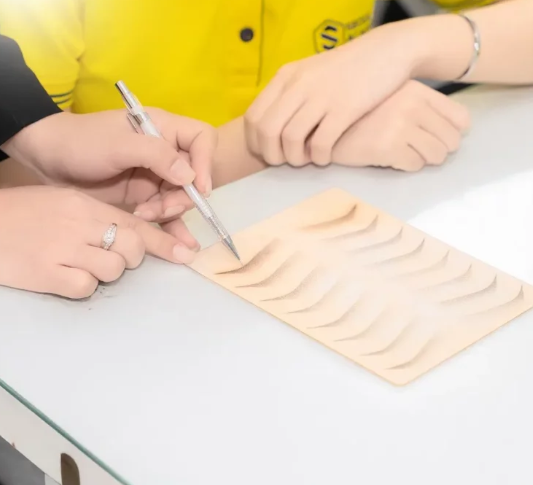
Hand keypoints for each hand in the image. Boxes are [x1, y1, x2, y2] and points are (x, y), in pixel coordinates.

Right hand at [0, 186, 198, 298]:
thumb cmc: (22, 215)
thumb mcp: (62, 202)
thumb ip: (96, 216)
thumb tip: (130, 234)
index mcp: (85, 205)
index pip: (136, 223)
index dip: (164, 241)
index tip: (186, 253)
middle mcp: (79, 224)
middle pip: (133, 247)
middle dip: (132, 258)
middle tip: (114, 258)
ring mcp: (64, 249)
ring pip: (114, 269)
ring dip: (105, 272)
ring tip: (80, 265)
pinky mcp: (47, 274)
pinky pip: (86, 287)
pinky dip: (81, 286)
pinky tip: (65, 277)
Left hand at [1, 109, 216, 224]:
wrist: (46, 161)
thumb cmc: (80, 143)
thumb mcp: (117, 145)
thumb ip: (155, 155)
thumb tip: (191, 177)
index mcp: (163, 128)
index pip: (201, 139)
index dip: (206, 161)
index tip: (197, 186)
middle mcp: (165, 152)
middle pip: (194, 175)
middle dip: (182, 196)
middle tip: (159, 209)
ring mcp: (156, 176)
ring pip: (181, 197)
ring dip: (169, 212)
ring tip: (144, 217)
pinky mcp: (145, 196)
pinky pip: (166, 213)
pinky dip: (172, 228)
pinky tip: (180, 244)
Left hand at [244, 22, 425, 165]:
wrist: (386, 52)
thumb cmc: (346, 69)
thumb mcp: (309, 73)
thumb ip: (289, 95)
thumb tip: (271, 129)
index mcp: (286, 77)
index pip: (253, 117)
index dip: (256, 143)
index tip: (269, 153)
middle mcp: (298, 85)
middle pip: (267, 131)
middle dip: (272, 155)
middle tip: (287, 162)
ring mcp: (321, 96)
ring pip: (290, 138)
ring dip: (295, 159)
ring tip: (308, 160)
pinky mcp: (345, 108)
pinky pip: (320, 143)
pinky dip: (319, 157)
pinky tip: (326, 157)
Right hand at [331, 80, 470, 170]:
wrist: (325, 122)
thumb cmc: (359, 114)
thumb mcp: (392, 97)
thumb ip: (421, 106)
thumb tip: (459, 130)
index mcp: (416, 91)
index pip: (461, 119)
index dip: (453, 134)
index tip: (438, 139)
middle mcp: (412, 105)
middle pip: (451, 141)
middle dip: (437, 151)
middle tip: (418, 151)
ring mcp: (400, 125)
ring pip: (436, 155)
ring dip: (422, 160)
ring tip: (403, 154)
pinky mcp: (388, 145)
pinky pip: (414, 165)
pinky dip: (404, 166)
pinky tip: (388, 157)